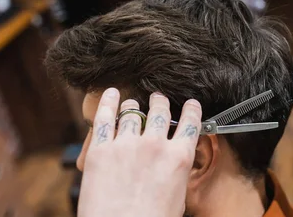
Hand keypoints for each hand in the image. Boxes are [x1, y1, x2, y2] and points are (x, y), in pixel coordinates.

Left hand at [77, 88, 201, 216]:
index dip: (192, 110)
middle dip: (161, 103)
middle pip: (160, 111)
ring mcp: (126, 144)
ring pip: (132, 111)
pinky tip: (111, 94)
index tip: (190, 104)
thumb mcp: (178, 197)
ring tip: (134, 104)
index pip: (190, 123)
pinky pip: (103, 118)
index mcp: (178, 157)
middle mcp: (154, 145)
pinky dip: (107, 103)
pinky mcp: (100, 150)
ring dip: (135, 105)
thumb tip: (173, 164)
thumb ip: (176, 173)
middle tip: (159, 100)